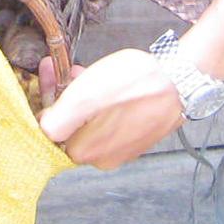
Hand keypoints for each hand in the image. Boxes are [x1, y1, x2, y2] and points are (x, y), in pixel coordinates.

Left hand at [36, 49, 183, 168]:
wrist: (180, 81)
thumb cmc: (134, 87)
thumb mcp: (85, 97)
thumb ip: (58, 119)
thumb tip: (42, 129)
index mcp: (86, 152)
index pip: (51, 130)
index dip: (47, 98)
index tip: (47, 73)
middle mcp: (103, 157)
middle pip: (69, 124)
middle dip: (61, 93)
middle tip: (59, 66)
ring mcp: (121, 148)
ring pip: (88, 119)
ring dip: (79, 94)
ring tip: (80, 69)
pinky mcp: (136, 135)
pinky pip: (108, 119)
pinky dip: (101, 99)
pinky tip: (103, 80)